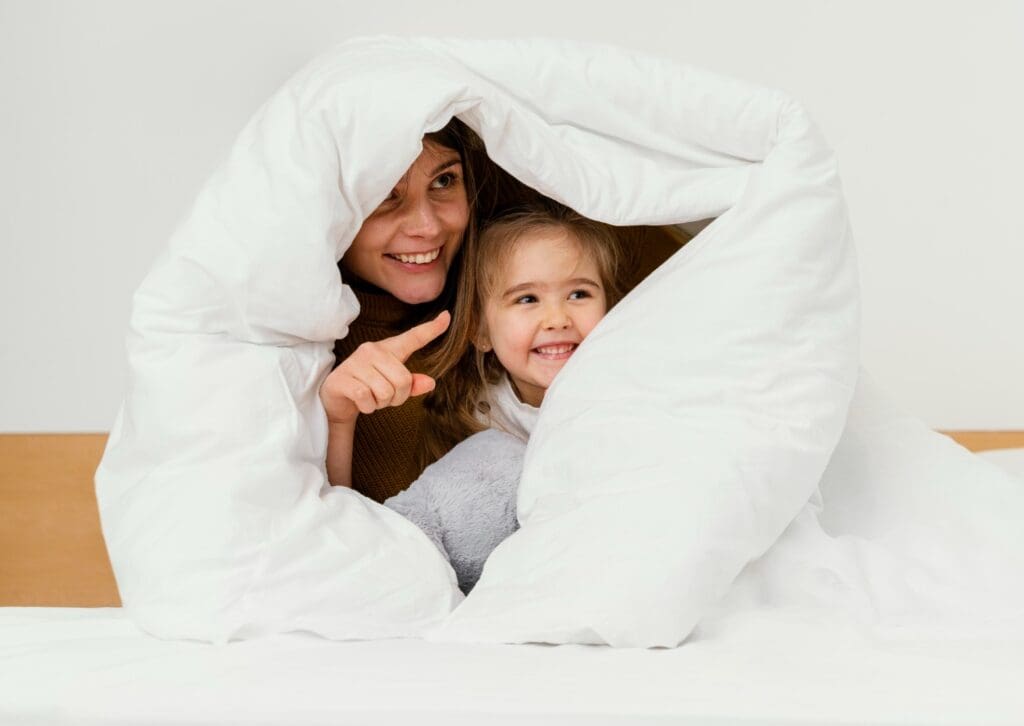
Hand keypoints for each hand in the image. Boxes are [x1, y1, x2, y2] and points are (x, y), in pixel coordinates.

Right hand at [320, 311, 450, 423]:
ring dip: (381, 403)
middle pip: (403, 380)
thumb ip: (412, 384)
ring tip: (371, 397)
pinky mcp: (344, 378)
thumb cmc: (368, 387)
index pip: (413, 337)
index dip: (432, 329)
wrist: (335, 397)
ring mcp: (356, 362)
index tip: (447, 316)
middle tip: (384, 397)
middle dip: (397, 397)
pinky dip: (368, 407)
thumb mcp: (392, 385)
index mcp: (388, 349)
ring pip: (386, 392)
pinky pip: (368, 398)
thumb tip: (431, 383)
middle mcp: (372, 350)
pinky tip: (360, 401)